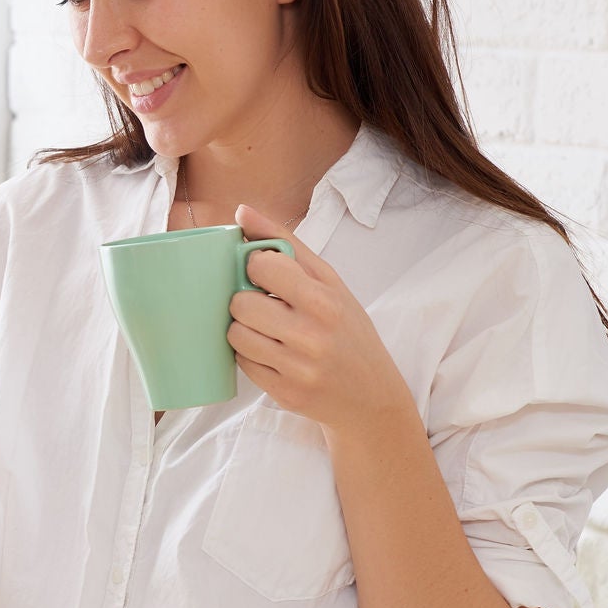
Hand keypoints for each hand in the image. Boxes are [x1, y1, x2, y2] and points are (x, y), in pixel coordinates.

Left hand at [226, 203, 412, 433]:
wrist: (372, 395)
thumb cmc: (348, 330)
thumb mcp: (329, 282)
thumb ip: (285, 244)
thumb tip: (241, 211)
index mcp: (323, 300)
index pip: (260, 266)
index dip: (255, 267)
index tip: (267, 275)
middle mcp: (311, 335)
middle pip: (240, 303)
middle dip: (245, 301)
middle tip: (264, 305)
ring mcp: (296, 368)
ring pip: (235, 335)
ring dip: (243, 329)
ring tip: (265, 329)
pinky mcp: (284, 393)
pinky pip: (241, 363)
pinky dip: (249, 355)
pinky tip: (270, 352)